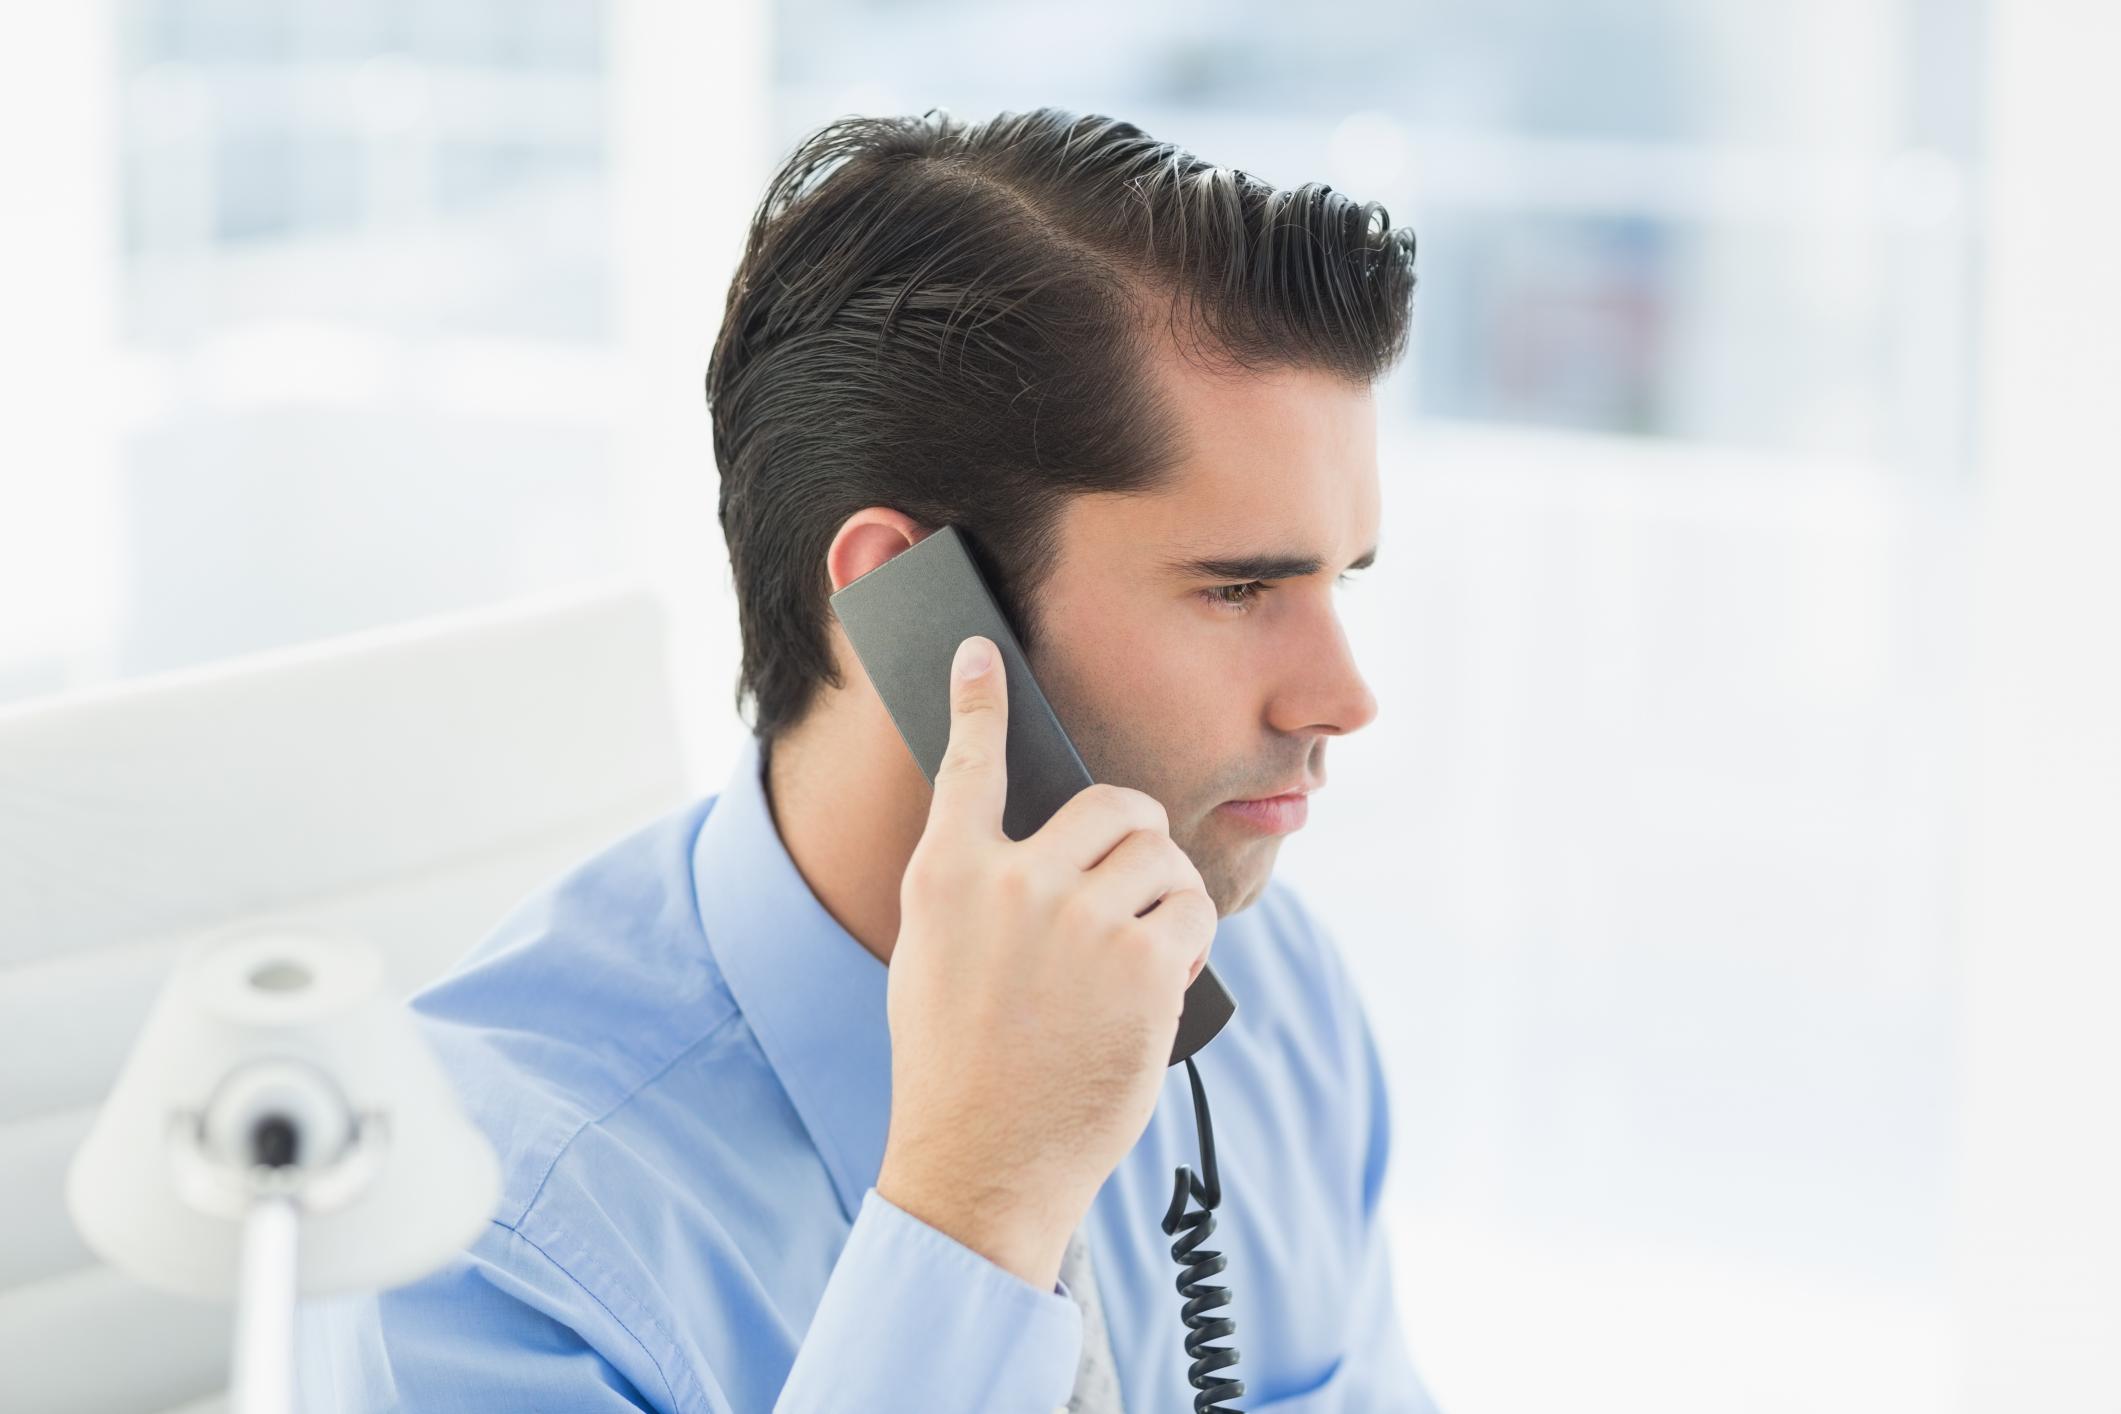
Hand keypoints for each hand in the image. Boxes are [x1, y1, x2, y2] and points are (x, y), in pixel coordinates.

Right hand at [874, 633, 1216, 1290]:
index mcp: (945, 877)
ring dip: (1166, 895)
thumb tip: (1041, 845)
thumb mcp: (932, 961)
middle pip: (1109, 803)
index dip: (978, 702)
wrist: (983, 1160)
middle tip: (1135, 877)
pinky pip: (1191, 915)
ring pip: (1160, 855)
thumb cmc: (958, 1067)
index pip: (968, 766)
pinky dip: (1187, 945)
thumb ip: (978, 891)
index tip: (981, 652)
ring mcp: (1077, 920)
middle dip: (1136, 836)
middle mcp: (1010, 883)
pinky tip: (1160, 983)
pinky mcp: (1139, 964)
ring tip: (1145, 949)